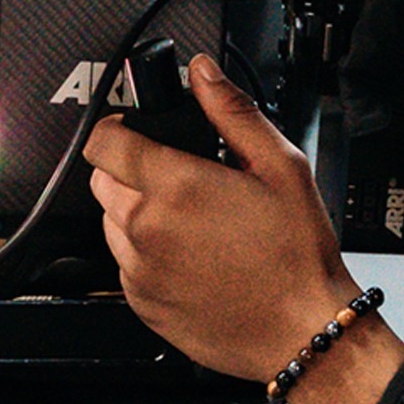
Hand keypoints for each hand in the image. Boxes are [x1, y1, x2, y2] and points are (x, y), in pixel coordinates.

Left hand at [86, 54, 358, 381]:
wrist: (302, 330)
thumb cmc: (297, 254)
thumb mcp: (280, 166)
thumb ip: (232, 111)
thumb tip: (203, 73)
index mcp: (177, 186)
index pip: (104, 141)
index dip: (115, 127)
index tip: (131, 130)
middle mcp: (147, 228)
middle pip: (101, 179)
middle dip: (127, 168)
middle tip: (173, 176)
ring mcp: (140, 270)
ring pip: (108, 221)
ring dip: (133, 211)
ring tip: (187, 219)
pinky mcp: (142, 303)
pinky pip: (123, 264)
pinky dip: (143, 253)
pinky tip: (187, 254)